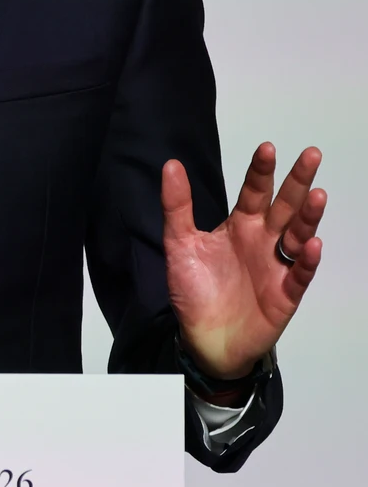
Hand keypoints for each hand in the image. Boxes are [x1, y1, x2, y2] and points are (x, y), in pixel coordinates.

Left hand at [164, 143, 326, 379]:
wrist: (203, 339)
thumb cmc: (194, 291)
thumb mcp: (179, 244)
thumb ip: (177, 206)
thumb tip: (171, 164)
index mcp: (239, 226)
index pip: (254, 193)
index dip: (260, 172)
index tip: (267, 147)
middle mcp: (263, 241)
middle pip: (284, 206)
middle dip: (297, 182)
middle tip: (311, 155)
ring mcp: (277, 266)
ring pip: (298, 236)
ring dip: (308, 217)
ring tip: (316, 195)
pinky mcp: (285, 294)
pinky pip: (300, 274)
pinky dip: (307, 260)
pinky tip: (311, 245)